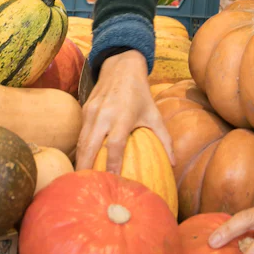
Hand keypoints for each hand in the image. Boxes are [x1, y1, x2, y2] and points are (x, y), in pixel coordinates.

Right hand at [76, 51, 173, 173]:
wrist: (120, 66)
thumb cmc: (140, 93)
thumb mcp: (154, 114)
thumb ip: (164, 138)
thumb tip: (174, 163)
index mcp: (122, 116)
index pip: (114, 144)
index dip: (112, 164)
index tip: (111, 181)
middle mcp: (104, 114)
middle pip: (90, 146)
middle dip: (86, 167)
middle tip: (87, 188)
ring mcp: (91, 111)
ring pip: (81, 141)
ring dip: (79, 161)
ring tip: (81, 180)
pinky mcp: (84, 109)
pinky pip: (80, 134)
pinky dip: (79, 149)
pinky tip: (81, 163)